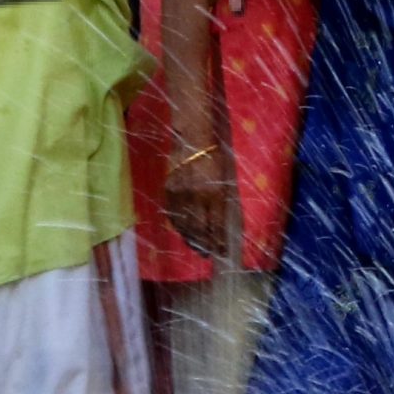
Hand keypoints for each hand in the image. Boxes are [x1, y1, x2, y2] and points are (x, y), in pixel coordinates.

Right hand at [162, 140, 230, 259]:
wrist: (193, 138)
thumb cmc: (215, 158)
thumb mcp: (225, 181)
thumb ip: (222, 203)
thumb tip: (221, 226)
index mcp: (215, 194)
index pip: (217, 226)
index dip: (219, 241)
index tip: (222, 251)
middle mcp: (197, 197)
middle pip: (199, 230)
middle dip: (205, 245)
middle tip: (208, 255)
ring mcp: (180, 195)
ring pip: (185, 226)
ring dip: (191, 240)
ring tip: (197, 248)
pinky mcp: (168, 191)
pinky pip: (173, 216)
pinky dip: (179, 227)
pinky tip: (184, 233)